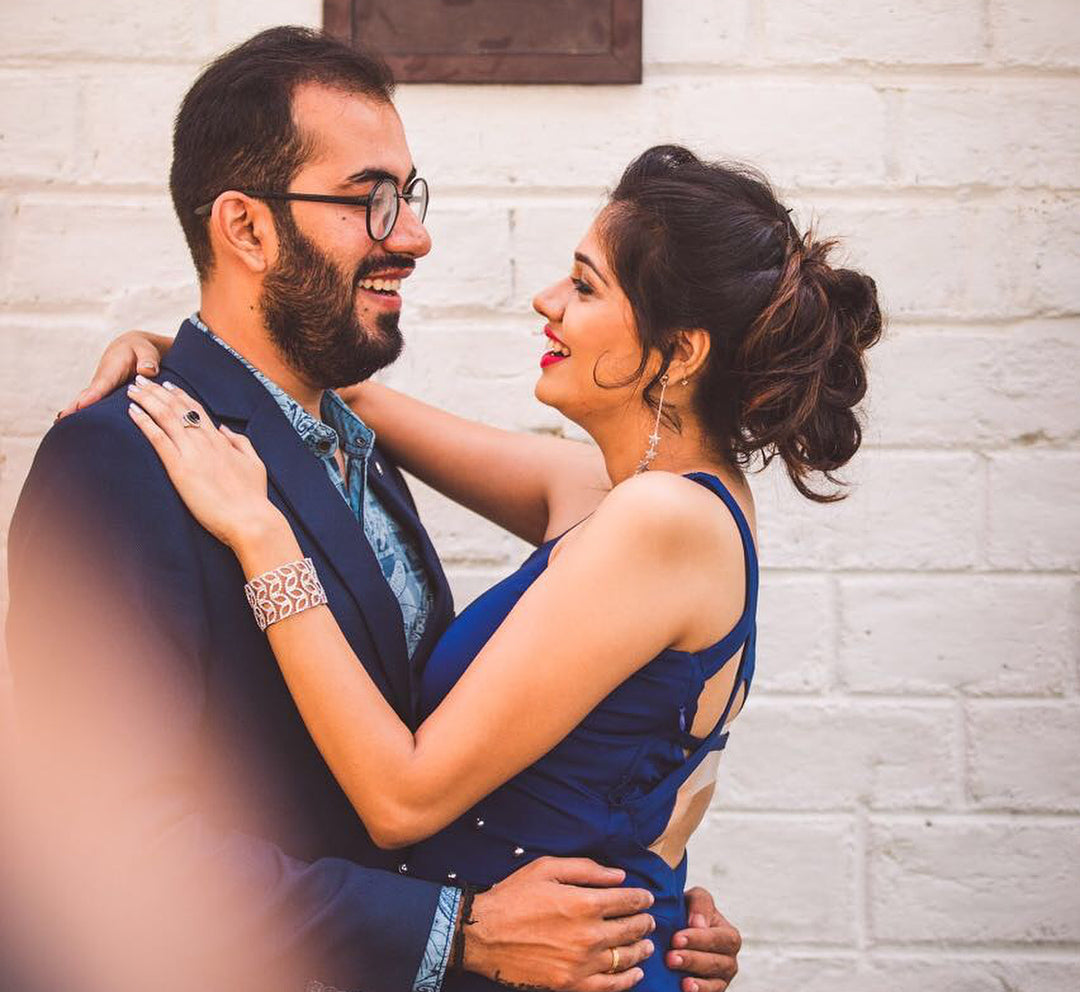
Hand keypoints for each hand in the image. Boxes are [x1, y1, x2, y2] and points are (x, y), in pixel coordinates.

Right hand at [58, 330, 172, 418]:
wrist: (132, 347)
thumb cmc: (140, 350)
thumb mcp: (146, 350)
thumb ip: (147, 360)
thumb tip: (148, 370)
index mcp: (112, 370)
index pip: (102, 385)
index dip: (92, 396)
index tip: (81, 406)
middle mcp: (101, 382)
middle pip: (87, 397)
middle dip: (74, 408)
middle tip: (62, 422)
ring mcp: (100, 390)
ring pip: (86, 403)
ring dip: (74, 414)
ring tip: (62, 428)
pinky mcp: (102, 396)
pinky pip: (91, 406)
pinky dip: (81, 415)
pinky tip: (70, 427)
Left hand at [126, 376, 279, 548]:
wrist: (250, 519)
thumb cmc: (253, 497)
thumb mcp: (254, 464)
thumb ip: (240, 443)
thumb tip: (225, 429)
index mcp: (221, 440)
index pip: (197, 410)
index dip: (180, 395)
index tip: (167, 385)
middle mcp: (206, 441)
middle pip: (177, 407)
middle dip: (157, 391)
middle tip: (141, 378)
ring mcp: (192, 453)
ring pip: (166, 416)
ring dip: (147, 399)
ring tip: (132, 388)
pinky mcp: (180, 468)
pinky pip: (158, 438)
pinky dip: (144, 422)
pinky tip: (132, 412)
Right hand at [463, 856, 655, 990]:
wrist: (483, 934)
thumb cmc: (514, 896)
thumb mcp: (547, 869)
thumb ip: (586, 869)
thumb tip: (618, 875)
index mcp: (584, 903)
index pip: (627, 901)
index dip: (641, 898)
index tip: (646, 898)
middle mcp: (589, 935)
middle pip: (630, 929)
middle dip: (644, 922)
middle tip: (648, 919)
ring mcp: (581, 963)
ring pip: (625, 957)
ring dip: (640, 949)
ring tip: (646, 944)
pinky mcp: (570, 984)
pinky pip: (609, 985)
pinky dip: (627, 980)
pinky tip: (634, 973)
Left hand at [667, 887, 740, 991]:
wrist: (676, 934)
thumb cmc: (688, 913)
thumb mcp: (694, 900)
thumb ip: (700, 904)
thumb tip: (698, 923)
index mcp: (728, 935)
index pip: (721, 938)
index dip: (700, 939)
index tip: (676, 938)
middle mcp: (729, 958)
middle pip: (718, 962)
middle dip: (693, 959)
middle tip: (670, 957)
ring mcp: (722, 977)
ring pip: (715, 982)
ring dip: (695, 979)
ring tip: (679, 978)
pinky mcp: (714, 990)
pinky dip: (700, 991)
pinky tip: (685, 988)